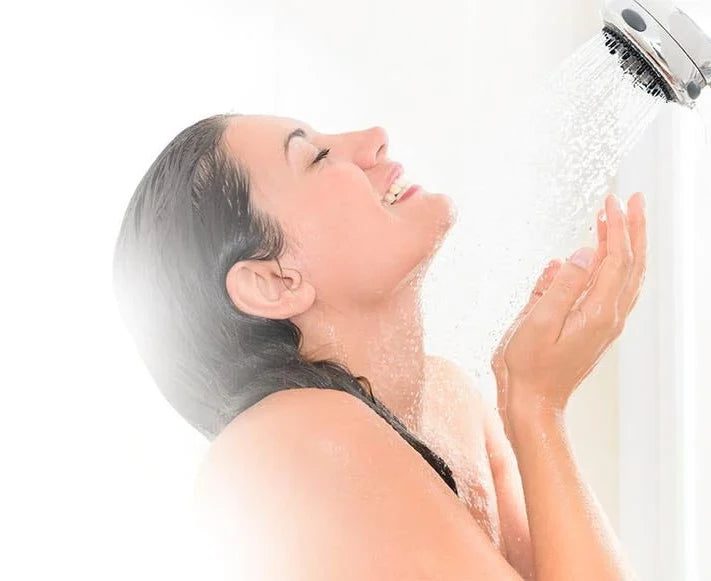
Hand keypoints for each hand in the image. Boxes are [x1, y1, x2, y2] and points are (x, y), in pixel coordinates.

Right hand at [491, 193, 646, 436]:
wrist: (533, 404)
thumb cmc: (529, 366)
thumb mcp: (537, 323)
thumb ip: (561, 286)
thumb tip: (582, 252)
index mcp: (597, 312)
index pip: (616, 259)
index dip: (616, 227)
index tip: (610, 200)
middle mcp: (609, 317)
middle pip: (632, 264)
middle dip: (634, 228)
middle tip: (632, 198)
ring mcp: (604, 324)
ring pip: (627, 277)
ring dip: (626, 245)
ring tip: (616, 220)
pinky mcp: (594, 329)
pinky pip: (612, 290)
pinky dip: (613, 267)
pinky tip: (593, 257)